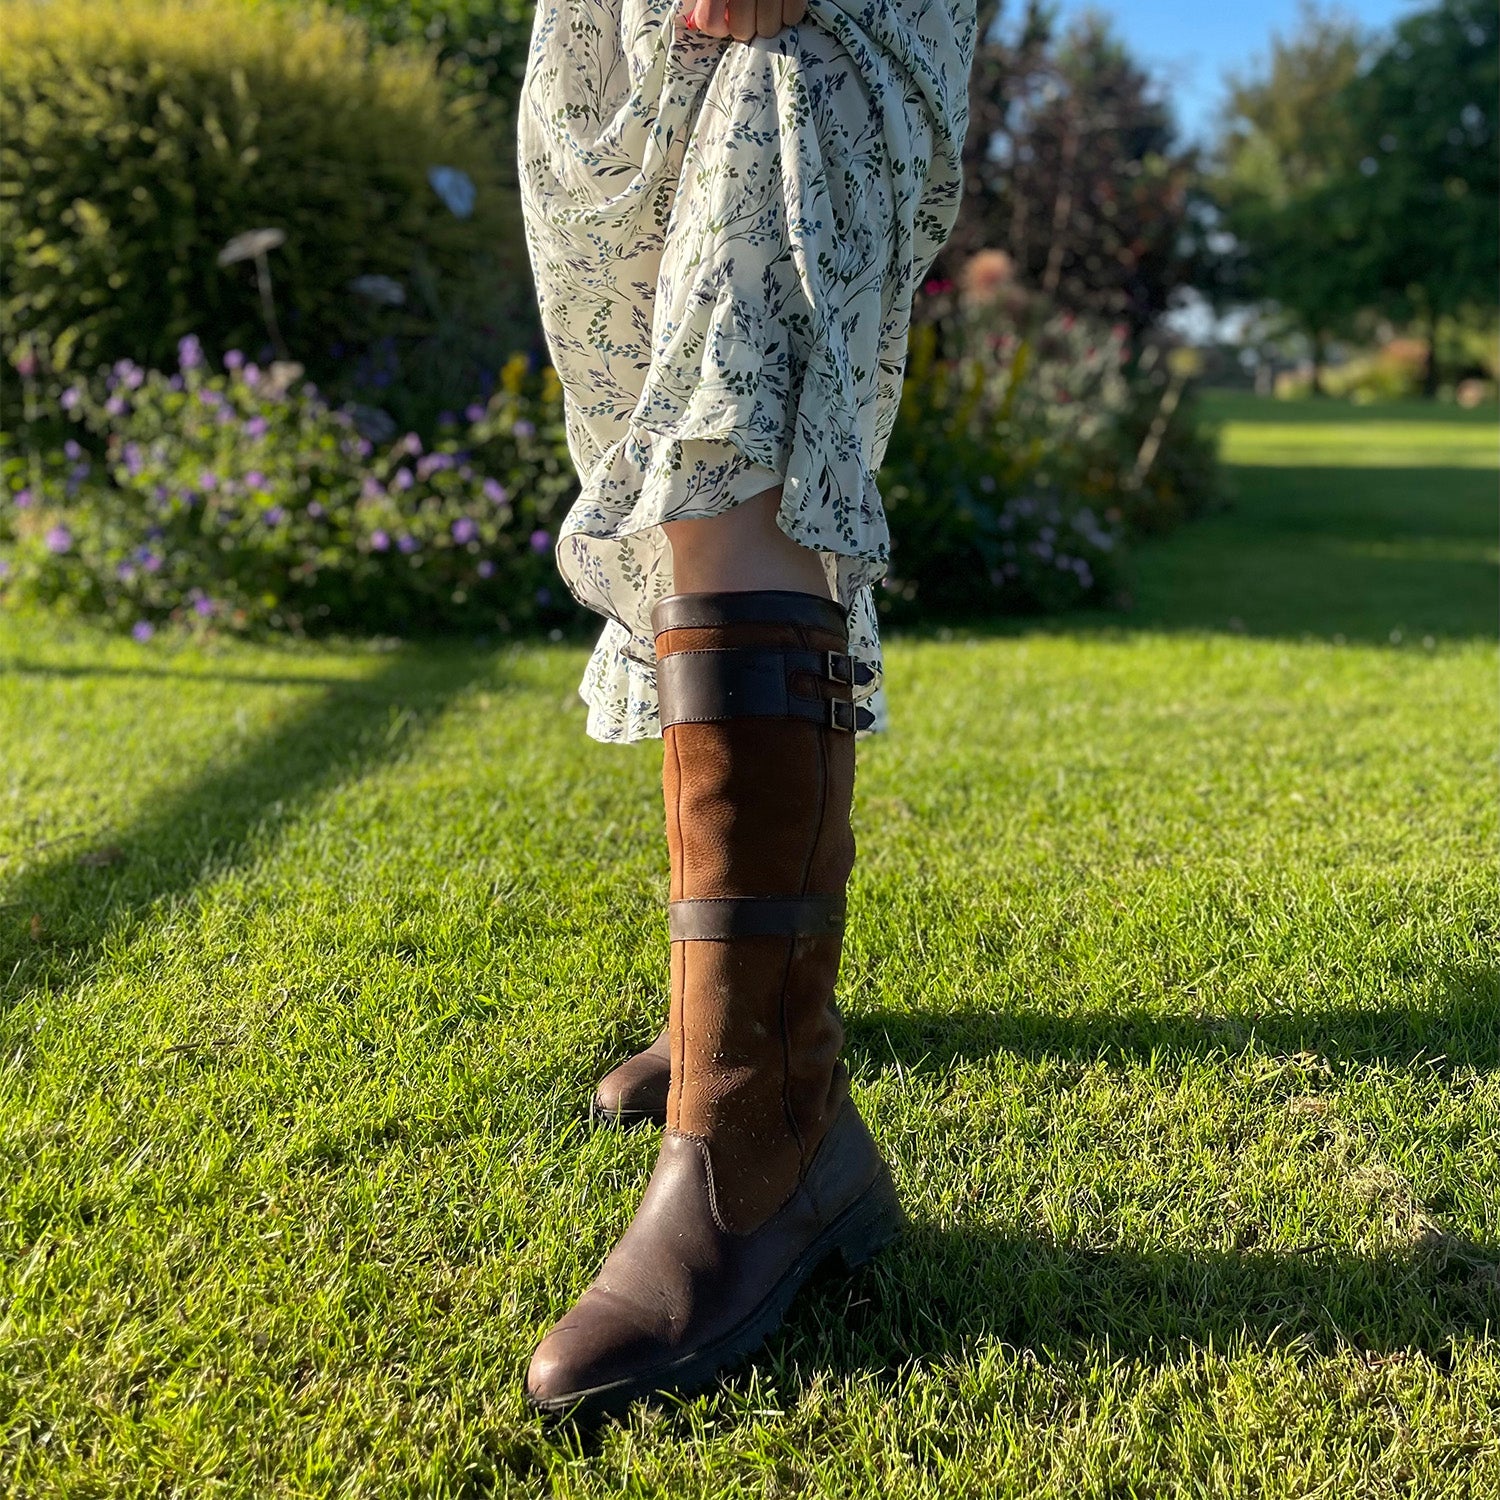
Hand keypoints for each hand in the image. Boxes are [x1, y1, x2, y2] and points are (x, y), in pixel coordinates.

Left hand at [685, 0, 807, 41]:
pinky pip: (793, 16)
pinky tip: (784, 2)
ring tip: (767, 7)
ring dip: (768, 23)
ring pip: (769, 29)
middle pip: (742, 30)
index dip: (717, 27)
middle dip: (745, 27)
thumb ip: (701, 1)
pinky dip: (790, 14)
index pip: (710, 22)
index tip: (723, 21)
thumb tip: (693, 24)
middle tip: (749, 13)